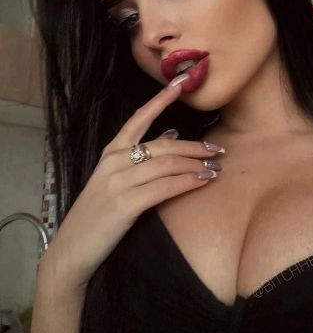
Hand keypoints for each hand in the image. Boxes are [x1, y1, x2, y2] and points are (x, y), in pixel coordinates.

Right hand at [39, 80, 223, 289]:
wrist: (72, 249)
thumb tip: (172, 134)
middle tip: (218, 150)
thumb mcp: (116, 179)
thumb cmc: (99, 214)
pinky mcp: (125, 204)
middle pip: (163, 145)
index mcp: (111, 152)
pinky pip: (165, 187)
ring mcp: (118, 181)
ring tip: (216, 168)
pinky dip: (187, 182)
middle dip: (194, 146)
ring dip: (196, 164)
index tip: (181, 83)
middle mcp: (114, 161)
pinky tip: (203, 181)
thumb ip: (141, 157)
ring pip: (167, 164)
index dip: (161, 99)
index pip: (139, 118)